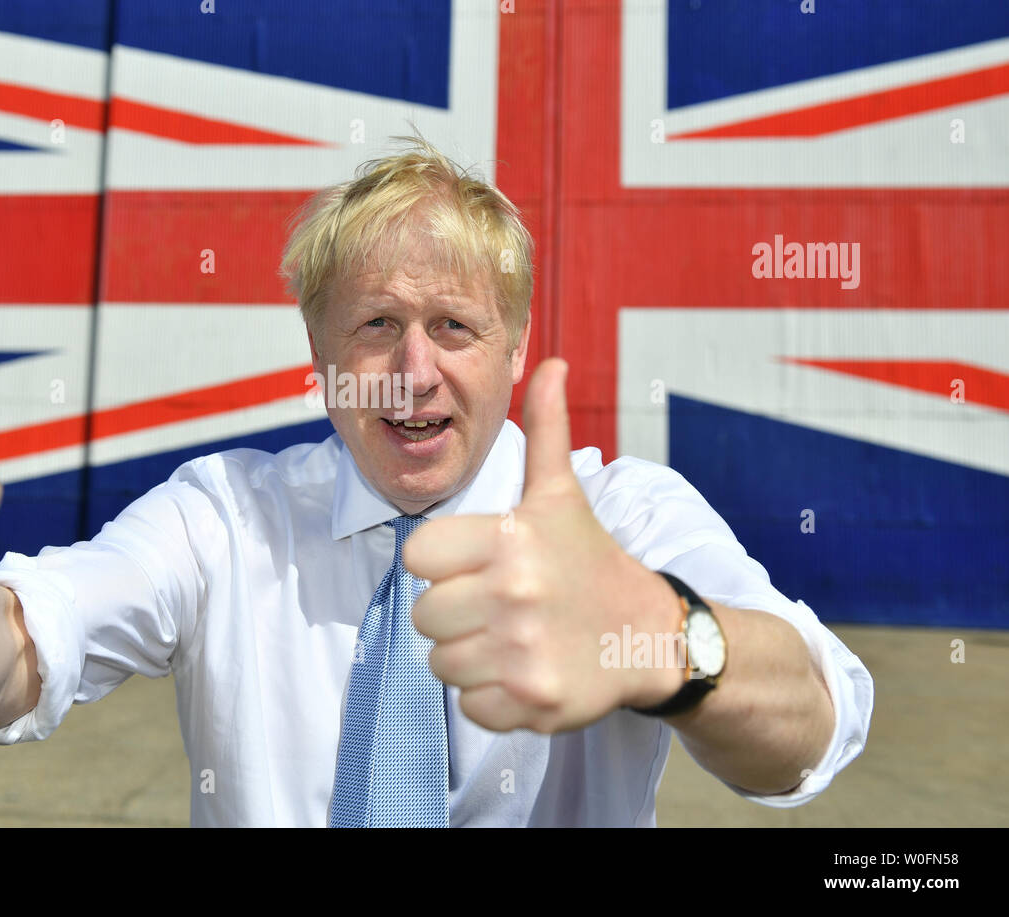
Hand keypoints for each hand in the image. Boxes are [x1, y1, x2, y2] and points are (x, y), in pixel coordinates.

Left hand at [403, 358, 683, 733]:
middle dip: (454, 614)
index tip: (476, 565)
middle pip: (423, 616)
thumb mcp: (562, 494)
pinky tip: (524, 671)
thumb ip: (546, 430)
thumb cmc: (590, 559)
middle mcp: (513, 594)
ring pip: (440, 664)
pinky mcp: (532, 703)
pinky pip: (469, 705)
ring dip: (469, 656)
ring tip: (511, 638)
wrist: (651, 634)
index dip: (440, 564)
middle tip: (499, 607)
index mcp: (508, 538)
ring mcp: (523, 652)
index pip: (416, 557)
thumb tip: (552, 362)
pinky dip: (491, 697)